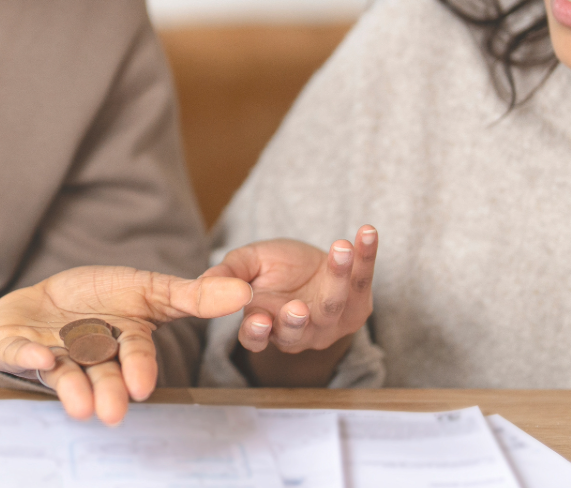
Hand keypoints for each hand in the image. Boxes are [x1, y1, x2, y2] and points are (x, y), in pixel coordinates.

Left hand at [0, 266, 252, 423]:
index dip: (137, 369)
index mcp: (120, 343)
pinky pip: (15, 354)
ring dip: (70, 389)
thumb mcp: (147, 290)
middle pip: (99, 376)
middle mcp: (86, 356)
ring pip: (63, 376)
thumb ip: (191, 297)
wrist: (41, 302)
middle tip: (112, 413)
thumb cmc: (98, 300)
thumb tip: (244, 292)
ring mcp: (49, 354)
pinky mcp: (13, 346)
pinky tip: (37, 358)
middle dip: (106, 393)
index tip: (142, 387)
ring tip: (78, 405)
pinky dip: (23, 357)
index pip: (133, 356)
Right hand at [207, 226, 377, 358]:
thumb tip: (203, 282)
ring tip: (340, 249)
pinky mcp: (358, 306)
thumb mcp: (248, 264)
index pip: (257, 337)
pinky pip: (362, 281)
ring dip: (338, 276)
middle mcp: (297, 332)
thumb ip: (228, 272)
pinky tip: (367, 233)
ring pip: (333, 305)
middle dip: (298, 320)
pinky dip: (367, 255)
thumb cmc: (275, 267)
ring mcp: (330, 324)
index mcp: (264, 325)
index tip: (259, 320)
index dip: (257, 332)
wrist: (311, 263)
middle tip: (298, 307)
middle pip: (297, 332)